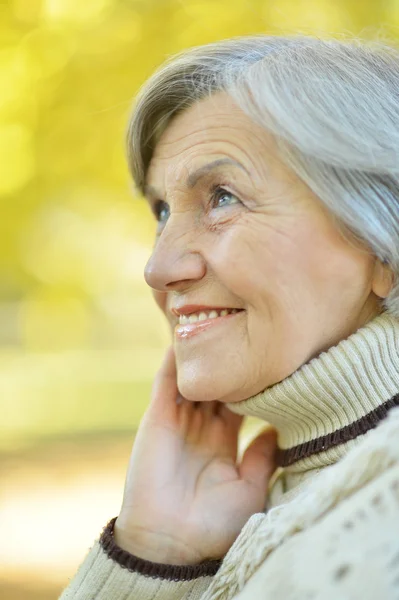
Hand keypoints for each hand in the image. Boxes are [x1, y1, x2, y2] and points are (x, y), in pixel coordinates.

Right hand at [114, 346, 276, 564]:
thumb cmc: (214, 524)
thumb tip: (278, 431)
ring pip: (194, 378)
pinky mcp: (159, 416)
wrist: (170, 541)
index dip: (253, 380)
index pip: (241, 400)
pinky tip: (186, 337)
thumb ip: (262, 457)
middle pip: (218, 383)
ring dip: (202, 354)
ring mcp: (179, 419)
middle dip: (229, 360)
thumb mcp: (249, 488)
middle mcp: (202, 426)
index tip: (270, 358)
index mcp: (223, 441)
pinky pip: (167, 382)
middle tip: (246, 328)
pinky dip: (174, 360)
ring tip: (216, 320)